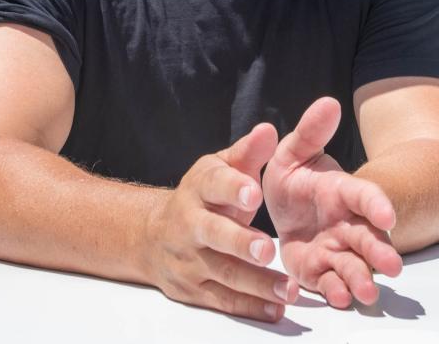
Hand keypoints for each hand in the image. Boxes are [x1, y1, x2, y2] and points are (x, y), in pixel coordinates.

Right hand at [143, 124, 299, 320]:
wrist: (151, 235)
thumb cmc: (201, 197)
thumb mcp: (219, 169)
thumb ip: (247, 154)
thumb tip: (268, 130)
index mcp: (199, 188)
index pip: (214, 185)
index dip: (233, 188)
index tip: (254, 193)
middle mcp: (190, 223)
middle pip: (213, 233)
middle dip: (239, 242)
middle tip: (267, 248)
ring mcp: (190, 259)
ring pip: (223, 272)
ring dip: (256, 282)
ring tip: (287, 289)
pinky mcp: (193, 290)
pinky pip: (223, 300)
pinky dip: (250, 306)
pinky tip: (275, 308)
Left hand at [262, 97, 402, 307]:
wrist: (284, 210)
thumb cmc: (296, 179)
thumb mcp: (295, 152)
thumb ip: (311, 131)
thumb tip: (329, 101)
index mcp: (343, 192)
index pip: (366, 196)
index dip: (378, 203)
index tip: (387, 213)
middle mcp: (346, 224)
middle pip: (368, 238)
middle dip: (380, 251)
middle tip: (393, 267)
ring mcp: (336, 250)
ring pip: (354, 266)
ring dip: (362, 279)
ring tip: (367, 293)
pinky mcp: (320, 271)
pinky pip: (330, 283)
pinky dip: (336, 291)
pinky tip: (338, 298)